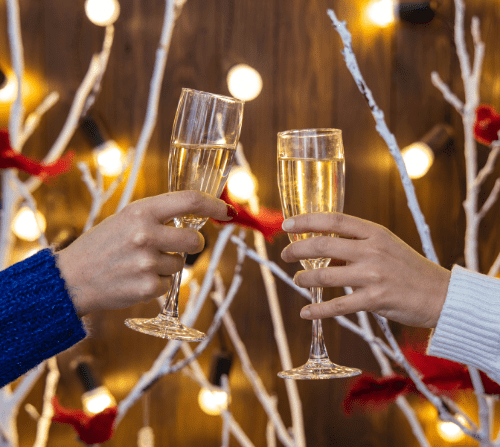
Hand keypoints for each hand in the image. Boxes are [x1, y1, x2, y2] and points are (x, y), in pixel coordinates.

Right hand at [57, 191, 235, 315]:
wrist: (71, 278)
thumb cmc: (101, 245)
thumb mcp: (126, 219)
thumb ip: (158, 216)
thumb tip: (195, 217)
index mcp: (141, 211)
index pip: (190, 201)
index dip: (214, 205)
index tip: (228, 211)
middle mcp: (146, 234)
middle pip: (195, 239)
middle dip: (193, 244)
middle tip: (179, 245)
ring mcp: (147, 263)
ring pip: (181, 264)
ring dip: (168, 265)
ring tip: (140, 264)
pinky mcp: (147, 287)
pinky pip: (168, 283)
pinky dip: (157, 283)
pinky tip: (135, 278)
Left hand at [280, 213, 450, 327]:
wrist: (440, 295)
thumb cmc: (408, 268)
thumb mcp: (386, 246)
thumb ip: (356, 245)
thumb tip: (322, 252)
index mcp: (374, 232)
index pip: (334, 220)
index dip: (306, 220)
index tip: (287, 225)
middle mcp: (372, 250)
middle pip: (323, 245)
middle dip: (297, 249)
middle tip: (285, 254)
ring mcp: (373, 275)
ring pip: (325, 275)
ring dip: (304, 278)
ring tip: (297, 279)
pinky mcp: (375, 299)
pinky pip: (338, 305)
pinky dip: (318, 310)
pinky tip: (306, 312)